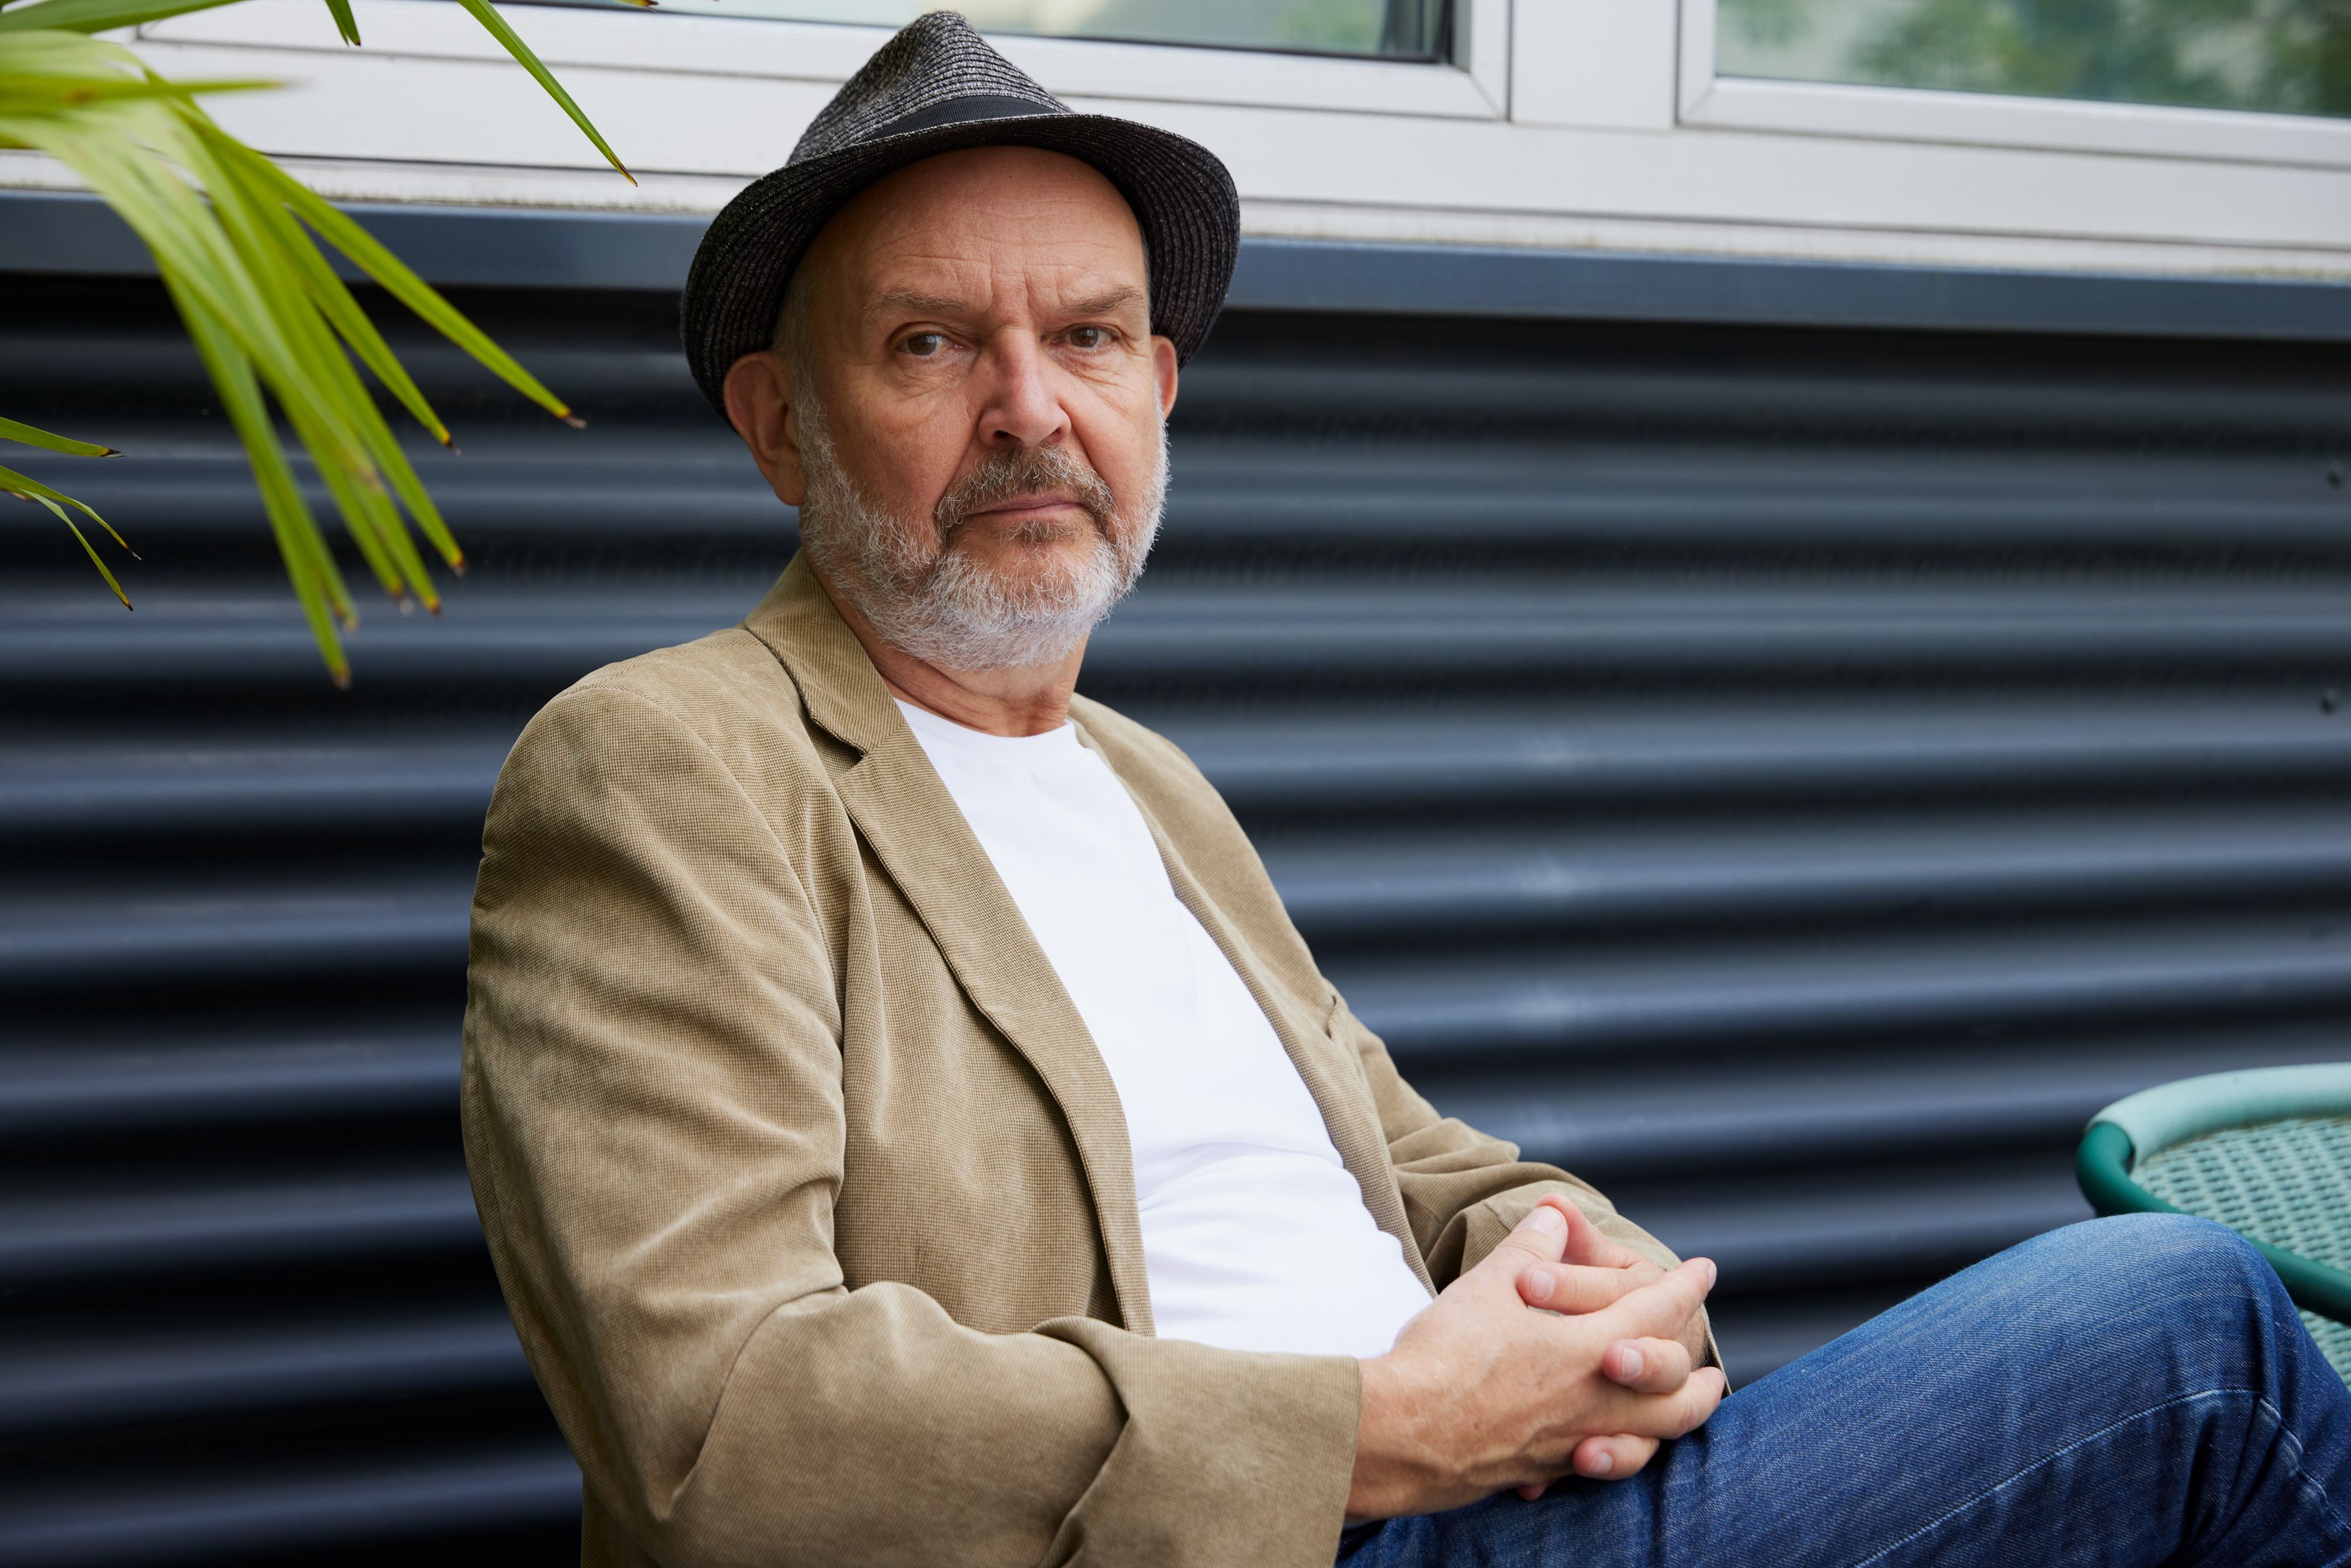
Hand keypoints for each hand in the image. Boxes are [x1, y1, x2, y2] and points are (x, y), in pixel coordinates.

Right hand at [1346, 1204, 1723, 1520]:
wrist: (1404, 1434)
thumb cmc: (1446, 1357)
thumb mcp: (1489, 1285)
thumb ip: (1529, 1249)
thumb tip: (1552, 1219)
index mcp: (1589, 1347)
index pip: (1656, 1310)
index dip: (1684, 1287)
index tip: (1703, 1272)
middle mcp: (1594, 1399)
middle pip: (1675, 1394)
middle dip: (1696, 1376)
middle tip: (1711, 1367)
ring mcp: (1572, 1440)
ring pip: (1649, 1439)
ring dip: (1674, 1422)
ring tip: (1682, 1412)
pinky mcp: (1543, 1468)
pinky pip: (1595, 1465)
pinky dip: (1612, 1454)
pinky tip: (1600, 1448)